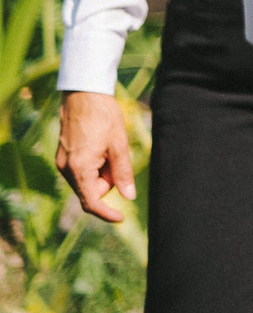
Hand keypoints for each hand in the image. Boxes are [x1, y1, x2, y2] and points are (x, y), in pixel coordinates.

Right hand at [54, 92, 134, 223]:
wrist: (84, 95)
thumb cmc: (103, 117)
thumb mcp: (119, 145)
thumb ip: (123, 173)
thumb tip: (129, 197)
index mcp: (79, 169)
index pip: (91, 202)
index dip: (106, 213)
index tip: (121, 218)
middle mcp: (66, 169)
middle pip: (90, 190)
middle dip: (108, 182)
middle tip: (117, 158)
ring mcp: (62, 162)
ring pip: (86, 180)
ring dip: (101, 172)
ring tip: (108, 148)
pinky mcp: (63, 156)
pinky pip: (81, 171)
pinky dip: (94, 166)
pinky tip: (101, 147)